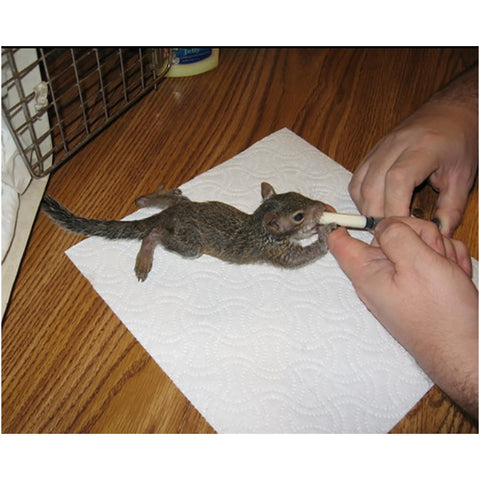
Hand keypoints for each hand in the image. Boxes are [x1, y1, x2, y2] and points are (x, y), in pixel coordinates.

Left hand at [327, 217, 477, 417]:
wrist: (465, 350)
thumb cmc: (442, 315)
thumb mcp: (418, 265)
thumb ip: (396, 236)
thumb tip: (383, 224)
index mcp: (367, 271)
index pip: (338, 241)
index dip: (336, 223)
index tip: (337, 210)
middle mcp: (379, 274)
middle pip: (386, 234)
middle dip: (416, 234)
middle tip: (431, 254)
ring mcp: (400, 279)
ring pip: (414, 242)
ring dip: (436, 250)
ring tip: (446, 272)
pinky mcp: (418, 283)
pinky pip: (429, 258)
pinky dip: (445, 262)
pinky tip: (453, 277)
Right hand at [349, 67, 477, 236]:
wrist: (450, 111)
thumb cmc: (459, 141)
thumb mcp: (463, 177)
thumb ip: (451, 209)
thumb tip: (437, 234)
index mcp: (424, 147)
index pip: (397, 180)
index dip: (394, 209)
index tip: (401, 231)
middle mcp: (397, 144)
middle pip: (373, 187)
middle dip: (378, 216)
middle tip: (391, 234)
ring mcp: (381, 147)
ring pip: (360, 185)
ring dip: (367, 209)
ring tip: (383, 223)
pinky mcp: (372, 152)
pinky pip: (356, 180)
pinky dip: (361, 198)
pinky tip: (375, 207)